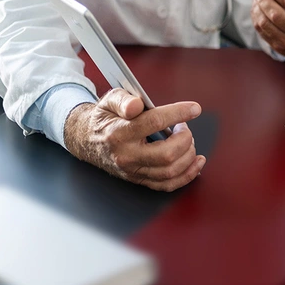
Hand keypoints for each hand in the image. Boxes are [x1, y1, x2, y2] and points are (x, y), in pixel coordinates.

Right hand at [63, 88, 205, 190]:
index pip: (153, 122)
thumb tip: (136, 104)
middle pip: (166, 153)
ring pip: (170, 171)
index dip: (178, 113)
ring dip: (188, 155)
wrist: (88, 141)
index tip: (194, 108)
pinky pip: (167, 185)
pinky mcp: (139, 179)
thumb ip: (123, 99)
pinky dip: (186, 175)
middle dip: (185, 138)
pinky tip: (196, 163)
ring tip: (187, 140)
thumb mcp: (110, 101)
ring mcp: (133, 170)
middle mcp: (126, 155)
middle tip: (184, 126)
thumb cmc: (105, 119)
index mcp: (119, 133)